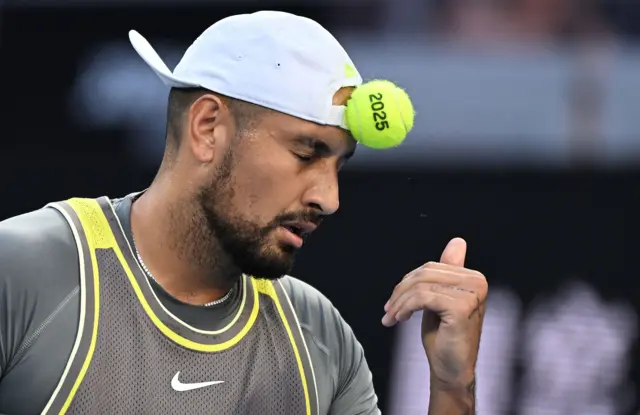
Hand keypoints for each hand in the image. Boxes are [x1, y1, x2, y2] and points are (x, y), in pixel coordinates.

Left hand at [382, 238, 487, 387]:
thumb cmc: (444, 336)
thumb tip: (457, 242)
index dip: (408, 281)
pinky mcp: (462, 308)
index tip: (395, 300)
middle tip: (387, 309)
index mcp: (474, 277)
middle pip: (425, 273)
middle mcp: (478, 282)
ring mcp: (472, 294)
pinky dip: (405, 308)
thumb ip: (447, 272)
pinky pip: (422, 298)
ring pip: (421, 286)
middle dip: (400, 291)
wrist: (451, 370)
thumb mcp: (441, 299)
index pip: (431, 267)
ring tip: (391, 316)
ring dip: (399, 302)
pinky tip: (399, 320)